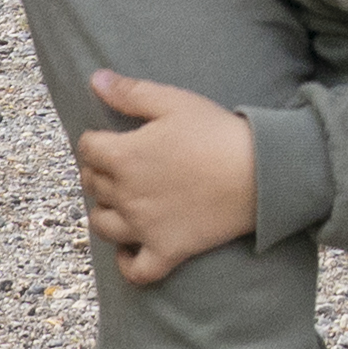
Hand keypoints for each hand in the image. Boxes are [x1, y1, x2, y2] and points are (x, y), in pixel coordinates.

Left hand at [74, 71, 265, 286]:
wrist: (260, 172)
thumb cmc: (216, 132)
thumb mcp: (173, 101)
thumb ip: (129, 92)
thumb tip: (94, 78)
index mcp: (124, 156)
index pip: (87, 148)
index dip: (95, 140)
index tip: (110, 138)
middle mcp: (126, 195)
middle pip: (92, 184)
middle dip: (99, 172)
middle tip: (120, 165)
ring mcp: (144, 228)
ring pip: (103, 225)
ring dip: (105, 212)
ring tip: (120, 202)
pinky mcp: (168, 251)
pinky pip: (136, 270)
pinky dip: (126, 264)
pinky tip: (129, 250)